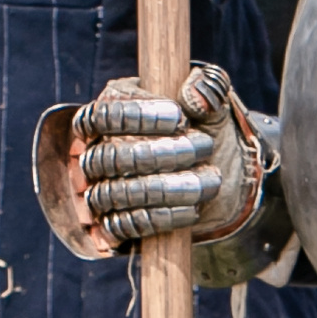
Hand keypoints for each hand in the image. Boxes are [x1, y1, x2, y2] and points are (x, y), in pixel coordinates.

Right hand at [36, 66, 263, 254]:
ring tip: (207, 182)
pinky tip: (191, 210)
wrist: (219, 180)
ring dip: (166, 189)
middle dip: (161, 154)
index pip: (103, 114)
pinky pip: (122, 226)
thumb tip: (194, 91)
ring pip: (115, 193)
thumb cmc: (207, 133)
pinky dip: (159, 219)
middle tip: (204, 148)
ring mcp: (100, 189)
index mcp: (112, 111)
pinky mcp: (112, 224)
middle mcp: (97, 151)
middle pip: (110, 156)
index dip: (137, 116)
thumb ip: (207, 91)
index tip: (179, 119)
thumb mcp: (213, 109)